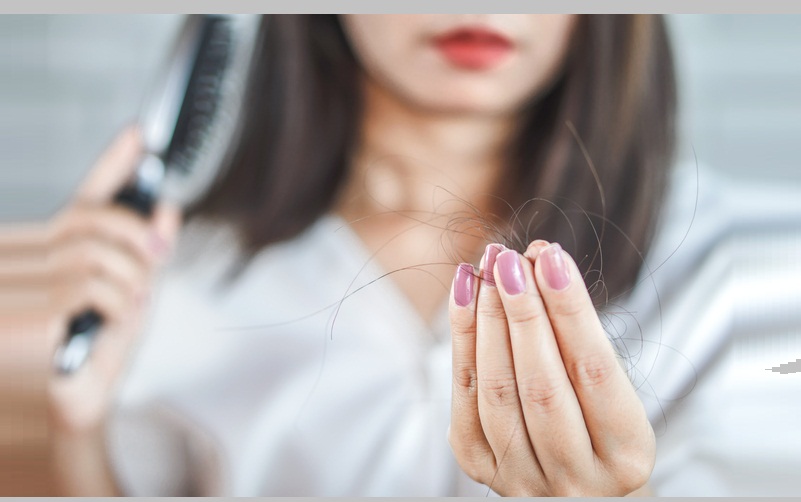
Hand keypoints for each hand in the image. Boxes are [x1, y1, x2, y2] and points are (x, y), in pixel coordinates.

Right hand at [0, 126, 180, 433]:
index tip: (139, 134)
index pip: (81, 198)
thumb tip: (167, 208)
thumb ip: (146, 253)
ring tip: (132, 304)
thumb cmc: (99, 348)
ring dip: (131, 280)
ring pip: (93, 253)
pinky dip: (118, 301)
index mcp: (48, 249)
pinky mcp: (26, 316)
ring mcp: (18, 286)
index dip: (112, 164)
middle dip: (137, 235)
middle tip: (160, 257)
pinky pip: (88, 287)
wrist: (77, 403)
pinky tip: (116, 318)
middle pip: (89, 218)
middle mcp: (23, 259)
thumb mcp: (133, 292)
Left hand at [447, 241, 654, 495]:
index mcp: (625, 458)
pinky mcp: (481, 467)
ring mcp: (524, 479)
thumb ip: (579, 337)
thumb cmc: (599, 420)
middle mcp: (576, 480)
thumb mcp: (611, 389)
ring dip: (488, 320)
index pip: (594, 372)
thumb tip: (540, 262)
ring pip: (497, 392)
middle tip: (511, 259)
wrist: (573, 476)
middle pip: (541, 385)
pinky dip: (463, 340)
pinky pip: (465, 399)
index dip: (570, 310)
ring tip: (489, 269)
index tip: (552, 257)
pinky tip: (465, 295)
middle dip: (522, 312)